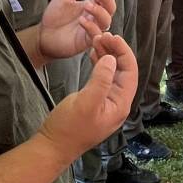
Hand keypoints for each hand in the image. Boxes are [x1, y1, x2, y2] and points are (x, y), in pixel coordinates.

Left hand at [37, 0, 115, 60]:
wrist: (43, 35)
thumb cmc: (55, 17)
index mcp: (92, 5)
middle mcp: (95, 17)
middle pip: (111, 8)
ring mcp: (92, 29)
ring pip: (106, 21)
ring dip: (99, 12)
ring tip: (87, 5)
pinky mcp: (86, 41)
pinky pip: (95, 35)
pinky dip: (91, 27)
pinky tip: (81, 20)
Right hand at [38, 32, 135, 156]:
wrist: (52, 147)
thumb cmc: (69, 127)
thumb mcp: (86, 102)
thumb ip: (101, 80)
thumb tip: (112, 59)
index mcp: (120, 104)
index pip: (130, 72)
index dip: (124, 52)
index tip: (112, 36)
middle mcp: (117, 103)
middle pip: (123, 71)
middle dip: (115, 52)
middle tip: (102, 36)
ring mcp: (106, 103)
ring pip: (113, 74)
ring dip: (107, 56)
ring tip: (96, 40)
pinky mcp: (95, 102)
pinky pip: (103, 79)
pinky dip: (99, 65)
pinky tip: (93, 55)